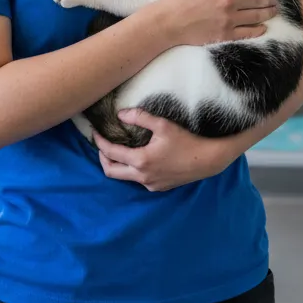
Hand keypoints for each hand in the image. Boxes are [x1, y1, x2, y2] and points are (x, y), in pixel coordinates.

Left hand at [94, 109, 237, 191]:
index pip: (111, 153)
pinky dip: (133, 170)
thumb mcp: (162, 125)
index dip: (100, 143)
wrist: (207, 160)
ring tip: (119, 151)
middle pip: (111, 172)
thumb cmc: (186, 140)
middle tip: (102, 146)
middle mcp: (142, 176)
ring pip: (125, 177)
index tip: (95, 134)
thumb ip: (140, 117)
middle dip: (103, 159)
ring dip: (118, 165)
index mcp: (140, 160)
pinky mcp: (158, 187)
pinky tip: (140, 160)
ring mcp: (150, 184)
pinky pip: (139, 180)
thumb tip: (121, 114)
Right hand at [156, 0, 276, 46]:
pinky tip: (263, 27)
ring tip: (274, 11)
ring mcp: (229, 19)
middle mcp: (229, 1)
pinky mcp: (226, 34)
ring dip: (268, 12)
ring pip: (256, 15)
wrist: (168, 22)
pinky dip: (259, 29)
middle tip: (275, 0)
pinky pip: (248, 32)